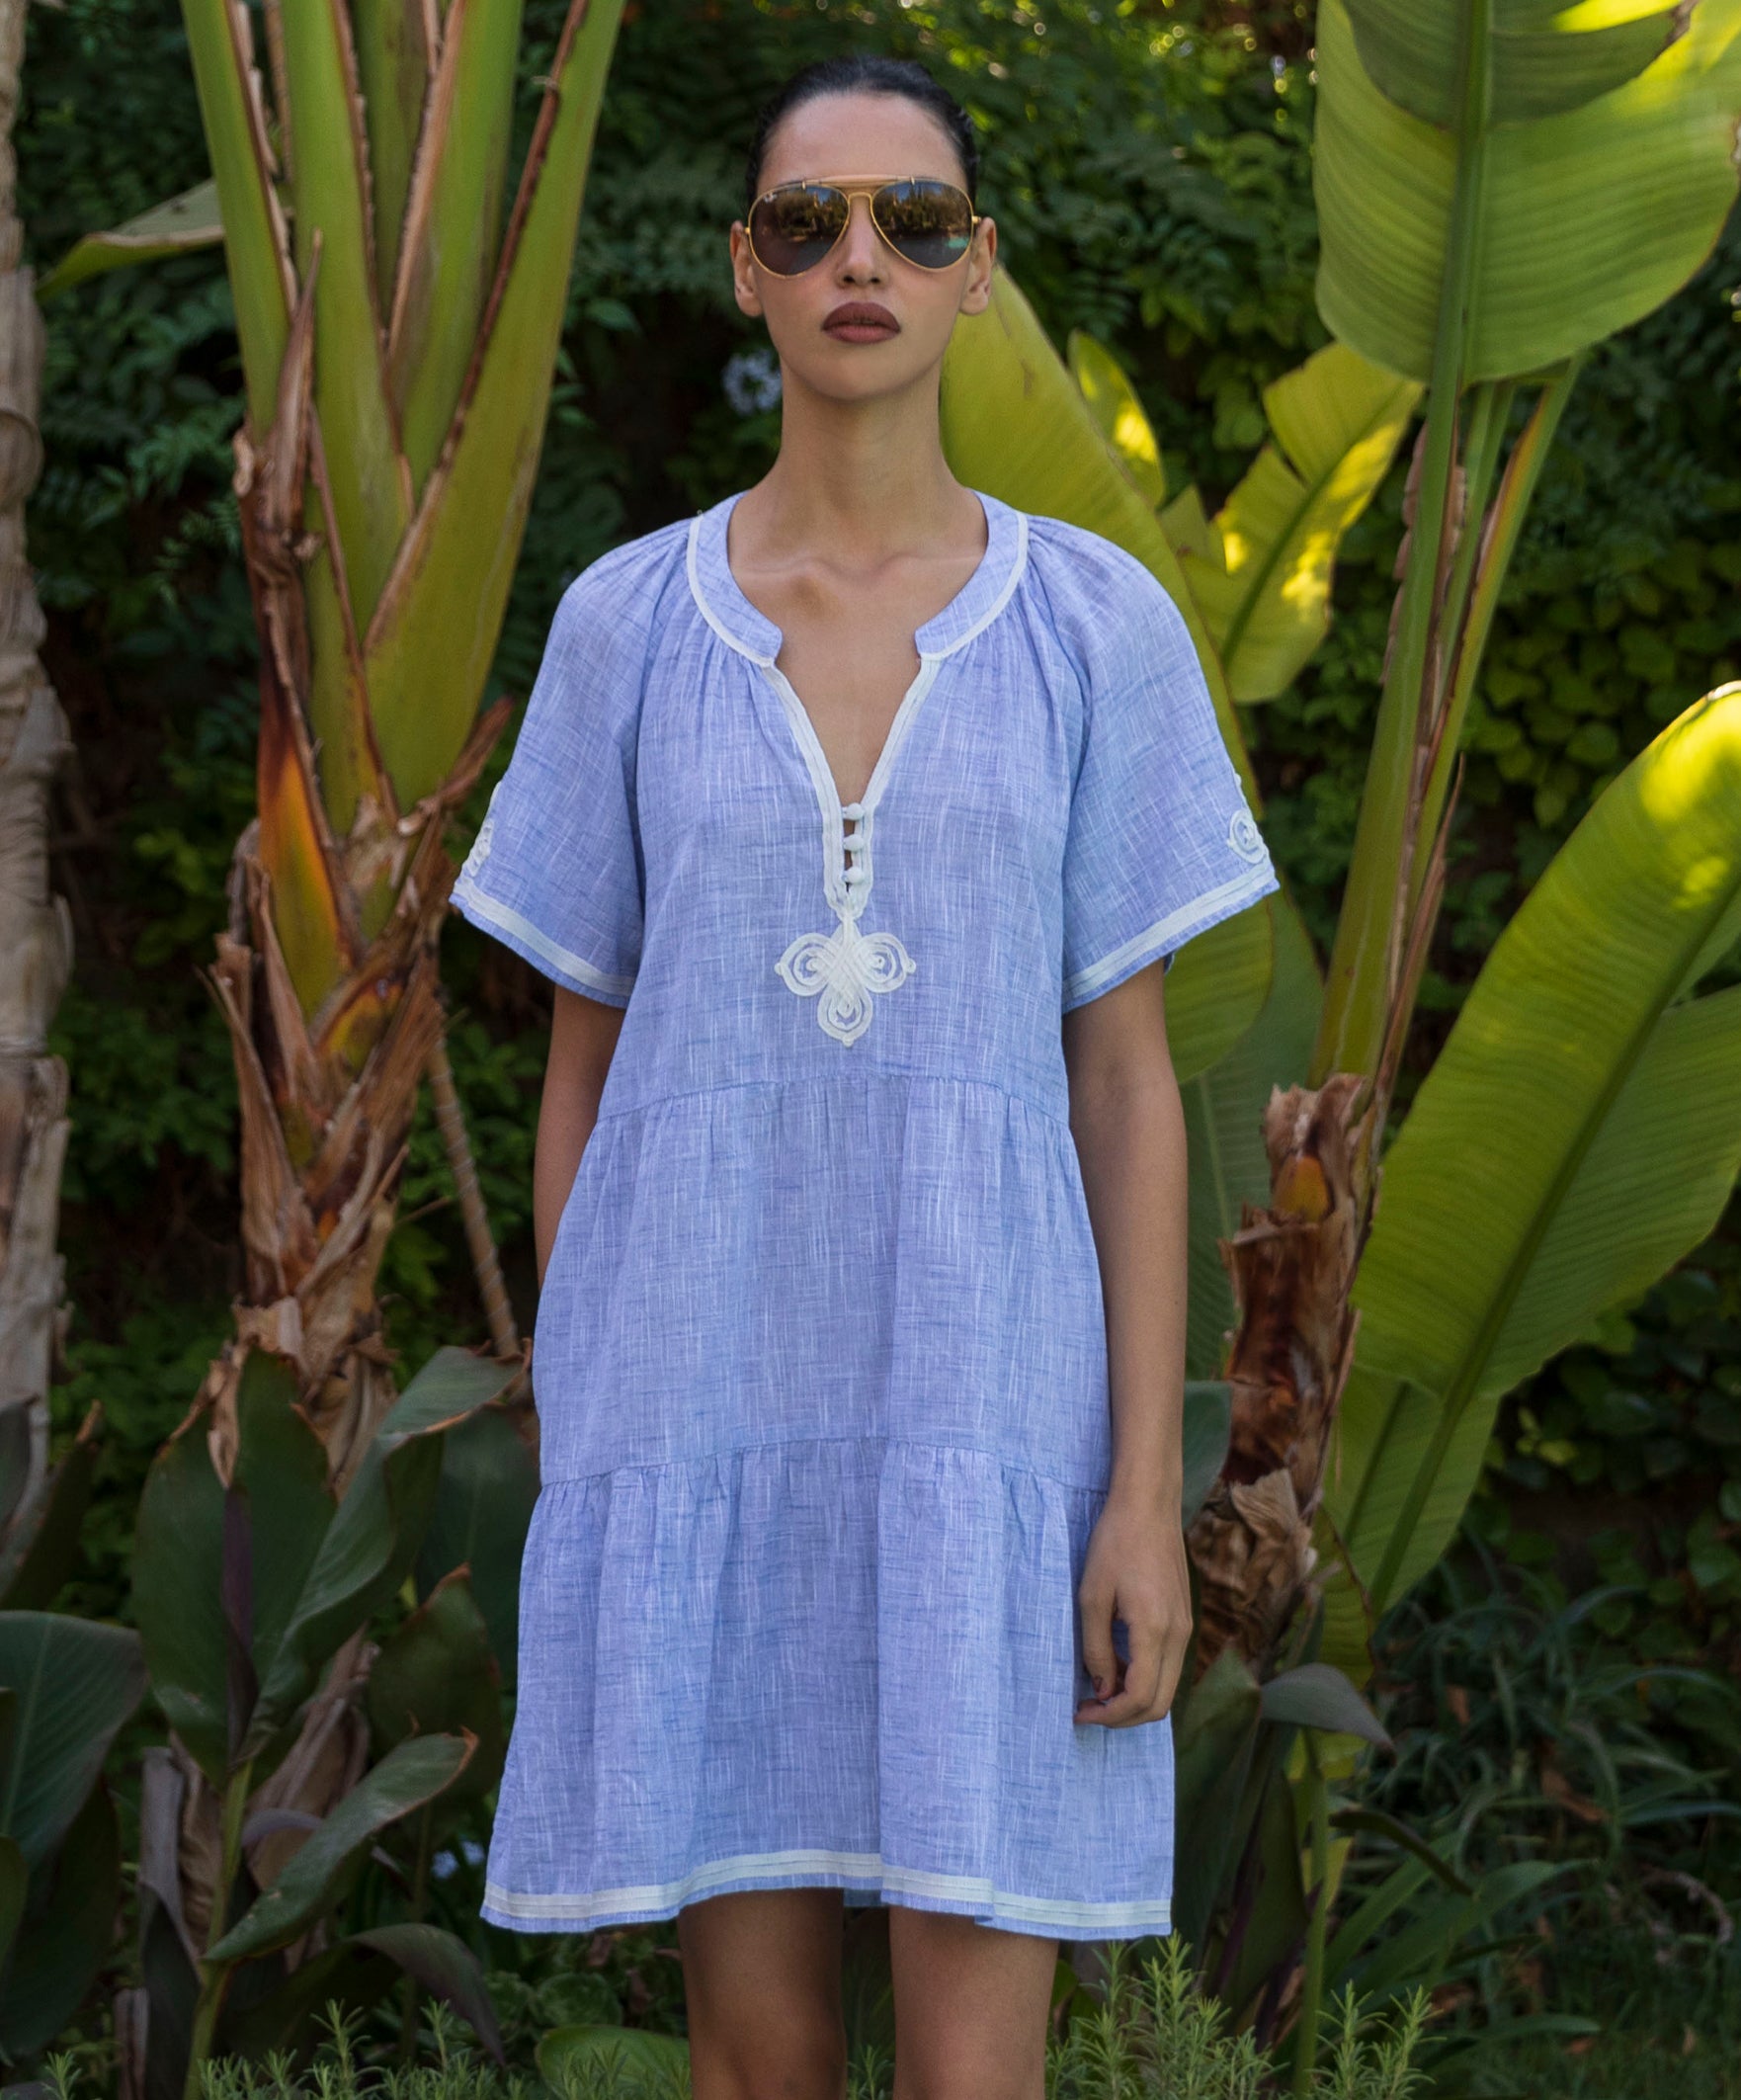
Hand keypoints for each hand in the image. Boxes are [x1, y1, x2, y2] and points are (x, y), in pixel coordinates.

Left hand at [1074, 1489, 1192, 1727]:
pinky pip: (1168, 1666)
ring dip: (1134, 1698)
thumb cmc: (1115, 1543)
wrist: (1148, 1506)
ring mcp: (1185, 1628)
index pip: (1140, 1698)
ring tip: (1097, 1686)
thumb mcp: (1092, 1596)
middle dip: (1123, 1717)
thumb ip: (1097, 1648)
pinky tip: (1116, 1663)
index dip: (1109, 1715)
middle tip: (1088, 1708)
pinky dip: (1144, 1678)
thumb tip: (1101, 1688)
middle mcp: (1179, 1635)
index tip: (1080, 1712)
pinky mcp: (1183, 1619)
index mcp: (1156, 1630)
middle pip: (1160, 1705)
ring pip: (1166, 1688)